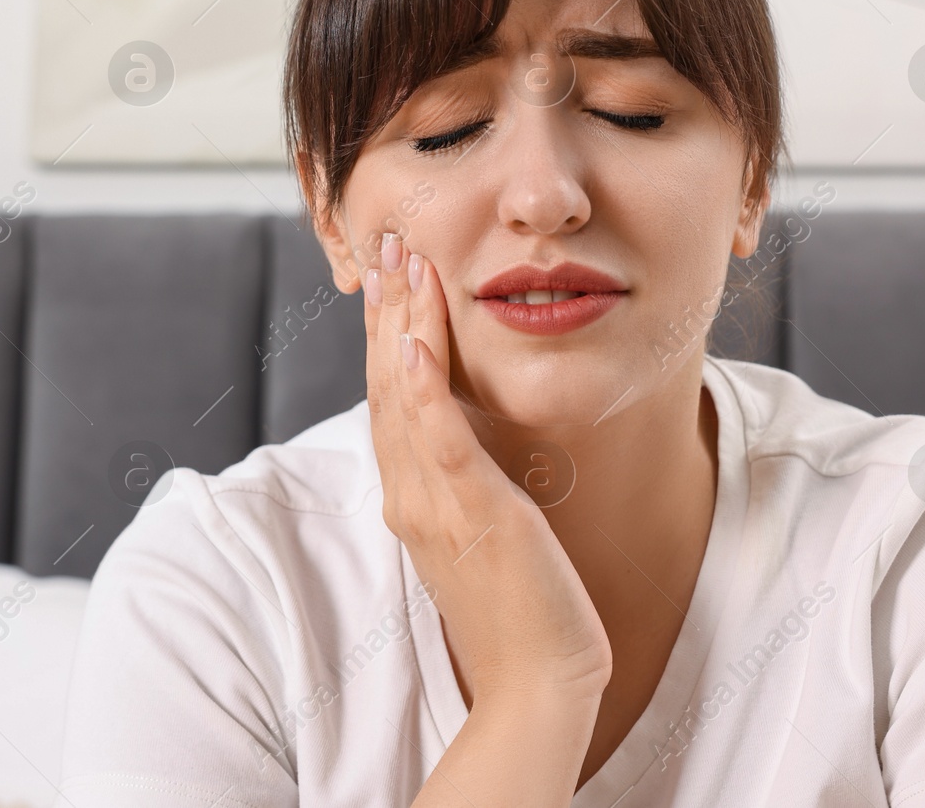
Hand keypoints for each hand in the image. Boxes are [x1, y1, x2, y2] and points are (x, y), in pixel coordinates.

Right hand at [364, 232, 612, 709]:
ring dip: (403, 325)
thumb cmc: (521, 606)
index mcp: (411, 494)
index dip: (387, 331)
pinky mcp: (472, 514)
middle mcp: (410, 493)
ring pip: (405, 397)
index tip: (393, 276)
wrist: (538, 680)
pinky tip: (417, 341)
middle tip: (390, 243)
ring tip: (406, 265)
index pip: (390, 395)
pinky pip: (441, 439)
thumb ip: (465, 479)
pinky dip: (424, 387)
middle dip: (389, 310)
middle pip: (386, 384)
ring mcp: (434, 504)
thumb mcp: (482, 527)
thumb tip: (466, 435)